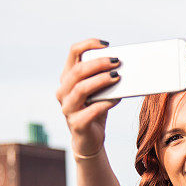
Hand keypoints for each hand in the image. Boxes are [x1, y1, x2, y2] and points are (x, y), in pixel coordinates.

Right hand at [56, 38, 121, 157]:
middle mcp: (63, 92)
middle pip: (78, 71)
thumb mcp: (98, 91)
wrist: (90, 140)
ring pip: (81, 89)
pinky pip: (91, 111)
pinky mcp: (77, 124)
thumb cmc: (95, 110)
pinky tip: (117, 99)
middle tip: (117, 62)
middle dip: (98, 64)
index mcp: (67, 78)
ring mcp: (67, 108)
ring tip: (117, 76)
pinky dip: (106, 103)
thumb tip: (122, 65)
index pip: (73, 53)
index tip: (106, 45)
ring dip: (101, 81)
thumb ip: (104, 78)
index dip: (88, 45)